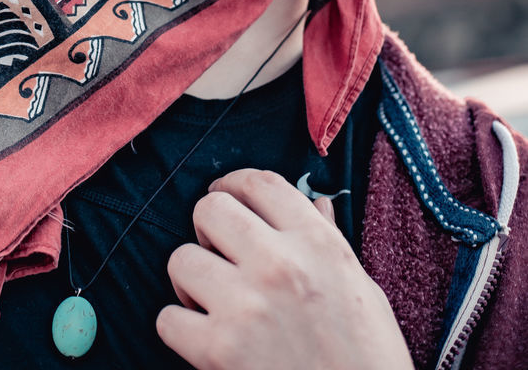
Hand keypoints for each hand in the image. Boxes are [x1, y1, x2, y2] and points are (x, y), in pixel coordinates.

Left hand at [156, 168, 412, 369]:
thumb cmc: (368, 357)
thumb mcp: (361, 287)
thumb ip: (328, 240)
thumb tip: (314, 203)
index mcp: (317, 243)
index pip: (259, 183)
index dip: (235, 184)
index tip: (229, 197)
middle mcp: (279, 264)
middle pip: (210, 208)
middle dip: (208, 228)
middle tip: (219, 253)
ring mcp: (246, 306)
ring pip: (181, 258)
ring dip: (190, 279)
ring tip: (211, 300)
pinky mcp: (220, 351)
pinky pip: (167, 318)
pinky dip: (180, 328)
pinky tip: (204, 338)